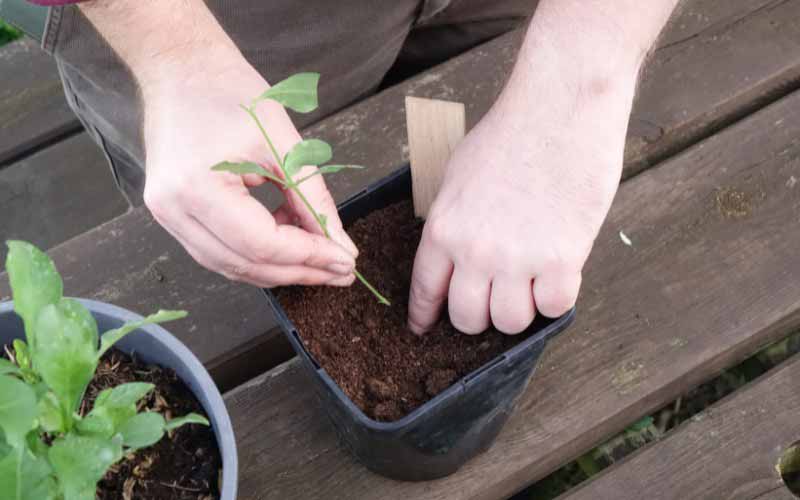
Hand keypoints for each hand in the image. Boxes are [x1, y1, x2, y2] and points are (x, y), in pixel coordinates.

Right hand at [141, 63, 357, 287]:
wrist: (182, 68)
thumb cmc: (230, 92)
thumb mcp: (284, 143)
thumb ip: (312, 198)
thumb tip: (339, 245)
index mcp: (198, 187)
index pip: (262, 245)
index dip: (308, 257)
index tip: (345, 261)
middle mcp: (174, 209)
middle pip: (245, 265)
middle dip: (298, 271)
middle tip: (339, 271)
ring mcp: (167, 215)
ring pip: (230, 266)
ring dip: (279, 268)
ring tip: (320, 258)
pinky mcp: (172, 214)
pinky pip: (218, 251)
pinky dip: (256, 254)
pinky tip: (287, 239)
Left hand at [407, 74, 633, 334]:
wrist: (558, 108)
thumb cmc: (510, 133)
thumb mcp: (458, 175)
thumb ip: (452, 221)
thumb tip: (455, 254)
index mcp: (443, 228)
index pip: (425, 290)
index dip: (425, 315)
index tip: (424, 328)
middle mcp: (474, 251)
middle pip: (467, 319)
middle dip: (479, 315)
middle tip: (494, 298)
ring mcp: (517, 258)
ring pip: (510, 322)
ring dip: (519, 310)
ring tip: (530, 284)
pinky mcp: (562, 259)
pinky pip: (553, 308)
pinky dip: (556, 298)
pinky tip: (558, 275)